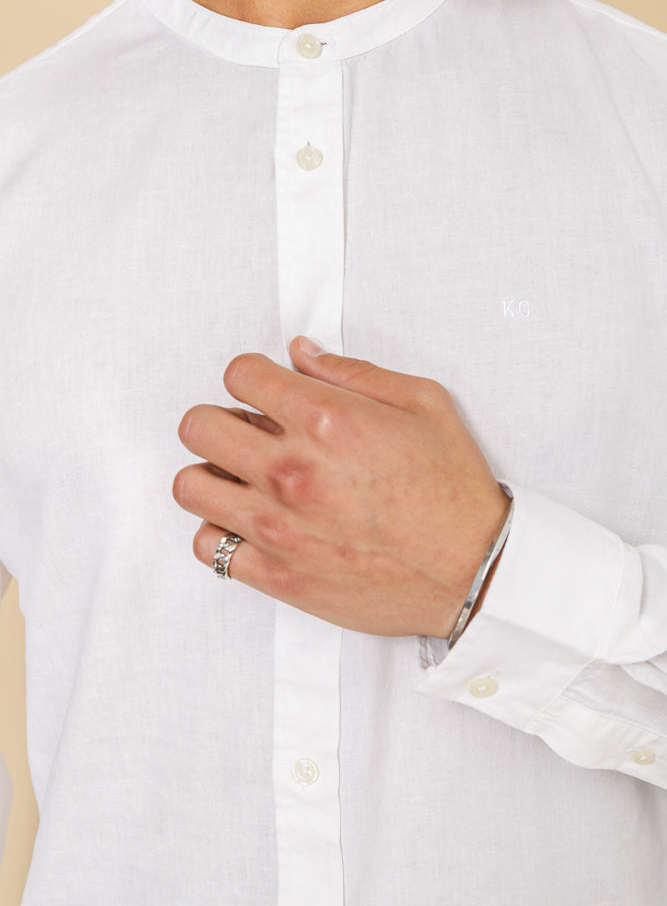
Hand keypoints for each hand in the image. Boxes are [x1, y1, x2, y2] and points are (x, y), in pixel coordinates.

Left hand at [172, 337, 509, 637]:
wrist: (474, 571)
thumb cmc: (453, 490)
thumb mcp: (422, 403)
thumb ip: (352, 372)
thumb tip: (300, 353)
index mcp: (326, 420)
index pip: (238, 373)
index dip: (251, 376)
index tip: (264, 391)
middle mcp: (292, 470)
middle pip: (198, 425)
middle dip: (220, 420)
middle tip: (249, 433)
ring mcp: (278, 526)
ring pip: (189, 486)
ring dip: (213, 475)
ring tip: (244, 480)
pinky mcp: (276, 575)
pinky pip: (207, 546)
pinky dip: (221, 532)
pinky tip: (251, 524)